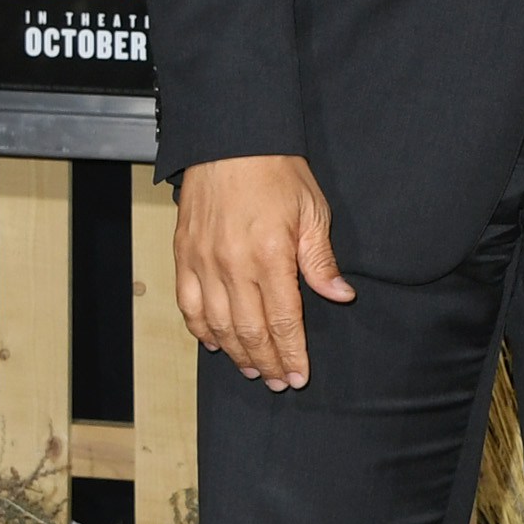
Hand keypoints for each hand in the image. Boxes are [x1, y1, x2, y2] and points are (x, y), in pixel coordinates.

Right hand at [174, 154, 355, 389]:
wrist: (231, 141)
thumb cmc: (276, 171)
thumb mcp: (312, 211)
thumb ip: (321, 260)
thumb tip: (340, 296)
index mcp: (270, 255)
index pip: (282, 320)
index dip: (291, 353)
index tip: (299, 375)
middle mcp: (232, 265)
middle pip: (250, 331)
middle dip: (267, 362)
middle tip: (278, 382)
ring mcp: (203, 262)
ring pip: (217, 326)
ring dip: (236, 353)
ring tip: (253, 370)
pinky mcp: (183, 256)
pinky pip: (189, 306)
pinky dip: (202, 330)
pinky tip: (216, 343)